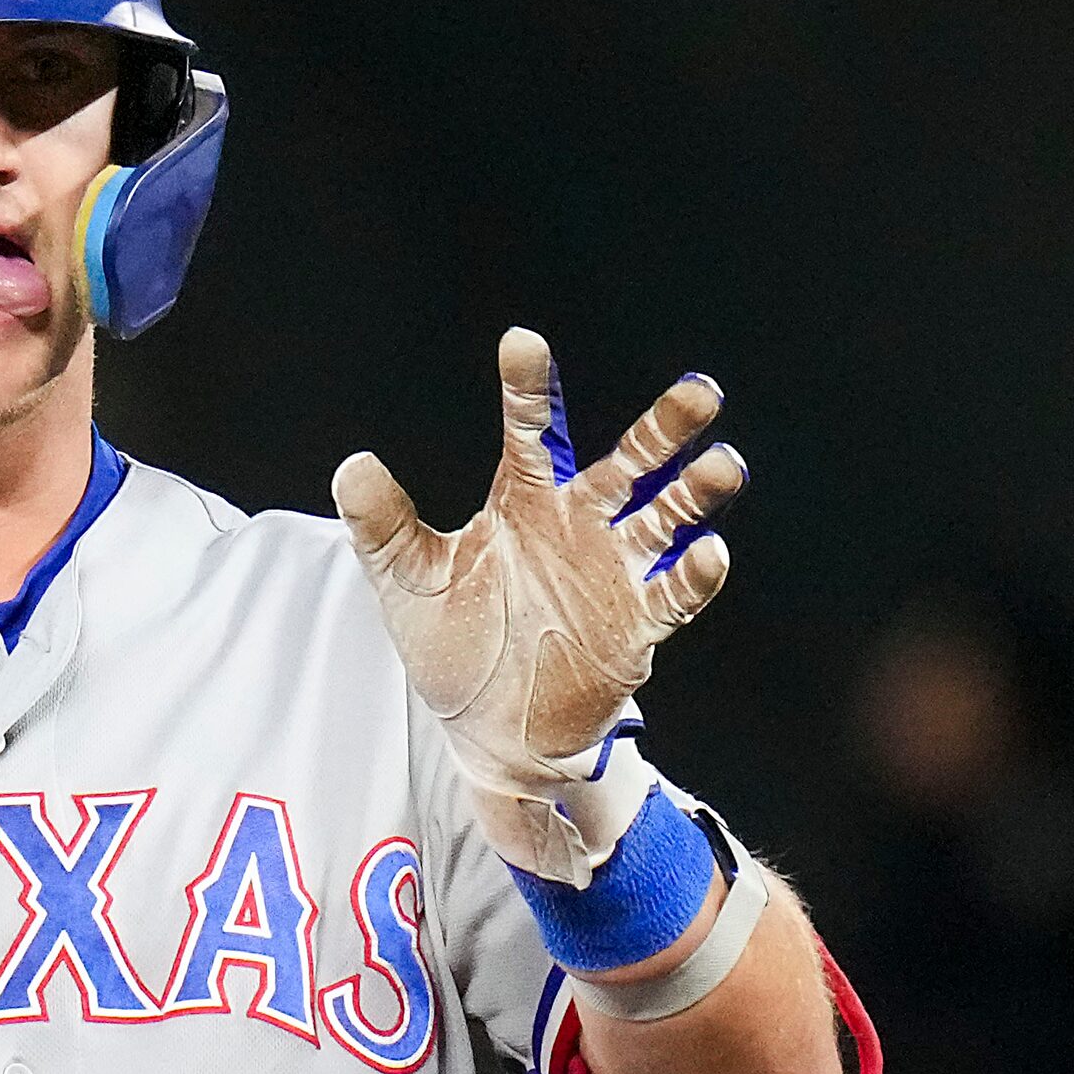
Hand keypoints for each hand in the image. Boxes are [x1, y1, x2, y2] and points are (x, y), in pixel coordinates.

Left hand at [331, 328, 743, 878]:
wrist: (487, 731)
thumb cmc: (452, 645)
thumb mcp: (407, 581)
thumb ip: (382, 525)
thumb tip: (352, 467)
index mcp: (521, 505)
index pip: (530, 434)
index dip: (528, 389)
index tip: (523, 342)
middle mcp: (576, 528)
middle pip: (630, 463)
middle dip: (664, 428)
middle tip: (700, 392)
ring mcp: (611, 573)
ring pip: (665, 518)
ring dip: (695, 493)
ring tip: (721, 465)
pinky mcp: (634, 626)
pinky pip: (671, 594)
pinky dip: (692, 575)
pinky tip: (708, 552)